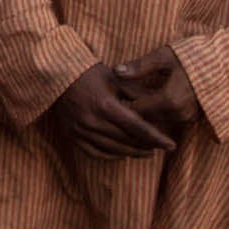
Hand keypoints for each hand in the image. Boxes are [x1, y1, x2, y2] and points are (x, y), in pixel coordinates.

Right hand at [43, 61, 176, 160]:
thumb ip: (137, 93)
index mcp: (105, 105)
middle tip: (162, 147)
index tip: (171, 145)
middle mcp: (93, 121)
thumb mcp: (116, 78)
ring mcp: (81, 130)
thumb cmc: (89, 72)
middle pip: (127, 141)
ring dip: (132, 153)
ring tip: (147, 151)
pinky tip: (122, 154)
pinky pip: (96, 153)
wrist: (57, 74)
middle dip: (147, 146)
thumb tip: (160, 105)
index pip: (137, 128)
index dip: (156, 138)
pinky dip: (111, 156)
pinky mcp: (73, 135)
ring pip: (113, 150)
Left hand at [110, 46, 201, 139]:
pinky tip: (147, 102)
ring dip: (143, 113)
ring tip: (128, 99)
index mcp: (169, 101)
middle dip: (130, 110)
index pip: (135, 110)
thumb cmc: (196, 56)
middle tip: (115, 99)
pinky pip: (168, 120)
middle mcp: (178, 115)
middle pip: (145, 119)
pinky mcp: (193, 118)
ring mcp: (187, 119)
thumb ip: (140, 66)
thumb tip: (116, 71)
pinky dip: (155, 114)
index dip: (121, 103)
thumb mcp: (166, 56)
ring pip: (156, 121)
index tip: (109, 94)